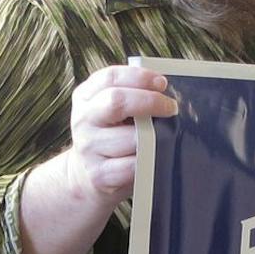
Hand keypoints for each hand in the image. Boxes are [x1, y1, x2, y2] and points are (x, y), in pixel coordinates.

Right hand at [64, 65, 176, 205]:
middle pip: (116, 101)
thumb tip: (164, 91)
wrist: (86, 176)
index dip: (140, 77)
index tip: (162, 83)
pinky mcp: (99, 174)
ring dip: (154, 136)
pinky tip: (153, 157)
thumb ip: (130, 95)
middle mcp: (83, 119)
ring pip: (131, 137)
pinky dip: (149, 160)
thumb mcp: (110, 110)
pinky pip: (133, 164)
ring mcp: (88, 148)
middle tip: (170, 107)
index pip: (110, 78)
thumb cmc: (109, 136)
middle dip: (150, 101)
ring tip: (164, 136)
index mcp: (85, 96)